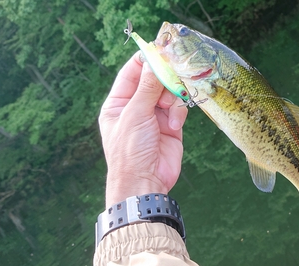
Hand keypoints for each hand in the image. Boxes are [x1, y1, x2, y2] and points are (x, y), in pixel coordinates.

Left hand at [99, 51, 187, 207]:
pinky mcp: (171, 125)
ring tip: (170, 113)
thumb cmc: (130, 151)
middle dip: (164, 80)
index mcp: (119, 103)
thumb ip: (147, 87)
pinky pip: (179, 108)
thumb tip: (154, 61)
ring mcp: (155, 116)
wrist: (146, 182)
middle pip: (154, 80)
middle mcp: (136, 106)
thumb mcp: (135, 114)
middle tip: (172, 78)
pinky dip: (179, 114)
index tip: (160, 50)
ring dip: (173, 99)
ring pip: (170, 92)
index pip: (132, 72)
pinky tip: (175, 127)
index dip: (145, 60)